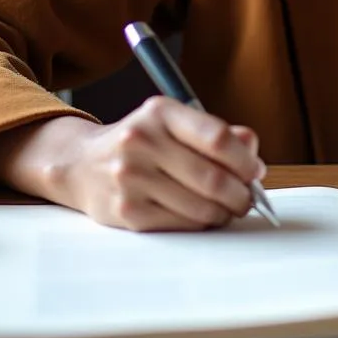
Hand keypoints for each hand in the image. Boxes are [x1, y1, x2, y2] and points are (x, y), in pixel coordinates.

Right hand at [46, 96, 266, 231]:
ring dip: (224, 213)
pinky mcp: (126, 212)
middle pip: (212, 178)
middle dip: (240, 194)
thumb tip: (251, 150)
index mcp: (160, 113)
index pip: (216, 138)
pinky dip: (201, 224)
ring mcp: (131, 178)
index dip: (245, 160)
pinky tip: (202, 216)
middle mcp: (142, 142)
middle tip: (248, 198)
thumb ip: (216, 133)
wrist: (82, 164)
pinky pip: (180, 225)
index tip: (255, 171)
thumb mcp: (174, 123)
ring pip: (200, 207)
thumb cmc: (141, 142)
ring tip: (227, 208)